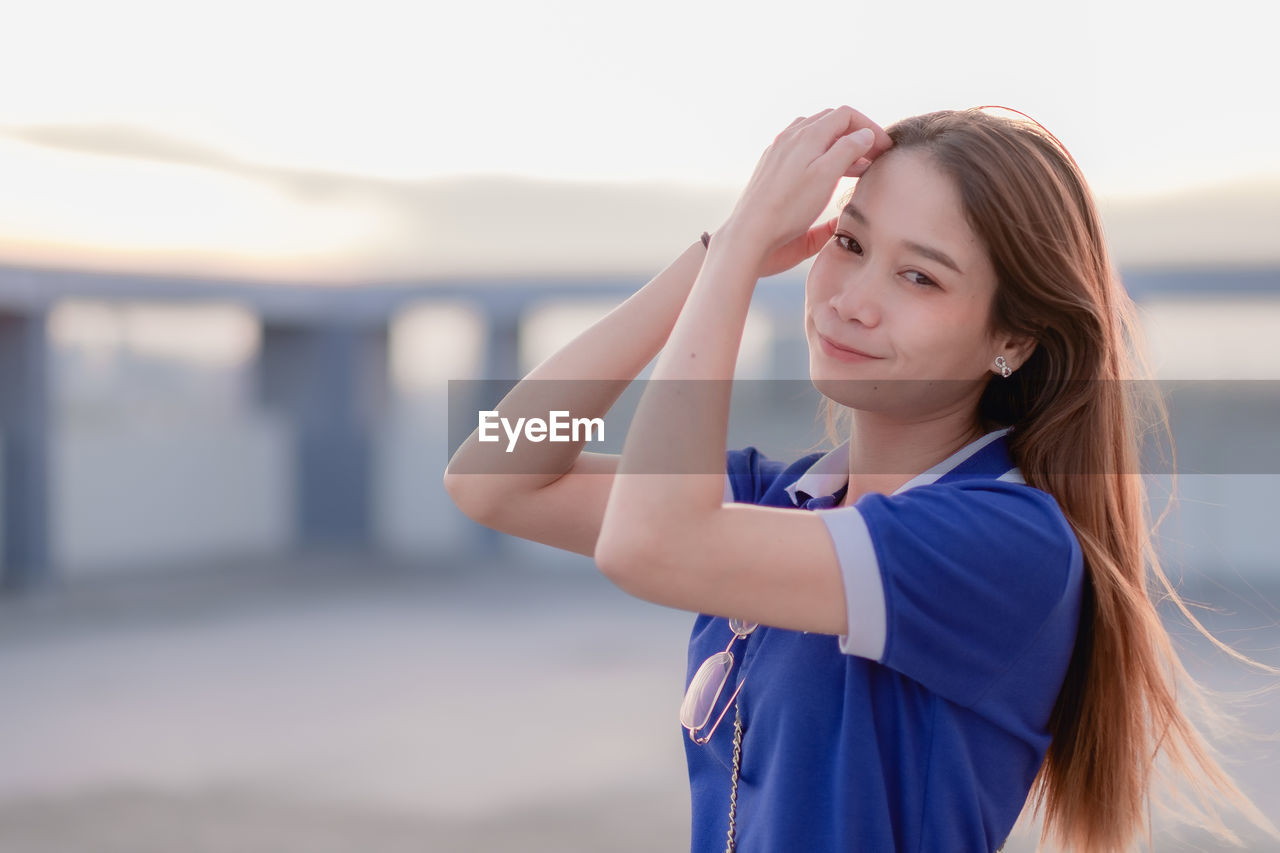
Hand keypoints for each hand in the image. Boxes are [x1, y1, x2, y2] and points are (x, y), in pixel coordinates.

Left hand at [718, 107, 892, 262]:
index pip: (846, 115)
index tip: (886, 149)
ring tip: (856, 168)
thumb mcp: (825, 177)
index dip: (870, 128)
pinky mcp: (771, 170)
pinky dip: (821, 155)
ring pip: (815, 136)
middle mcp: (790, 138)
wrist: (750, 235)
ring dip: (839, 145)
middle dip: (856, 135)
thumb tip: (864, 134)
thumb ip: (847, 150)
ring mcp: (778, 153)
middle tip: (874, 158)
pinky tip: (826, 175)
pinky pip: (801, 151)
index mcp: (806, 136)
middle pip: (831, 123)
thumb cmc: (788, 209)